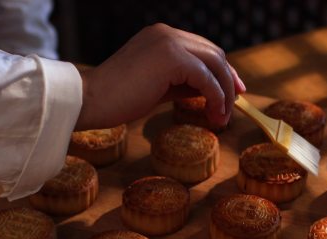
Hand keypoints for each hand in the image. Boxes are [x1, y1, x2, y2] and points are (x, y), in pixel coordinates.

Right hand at [75, 23, 245, 130]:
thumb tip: (209, 91)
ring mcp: (169, 42)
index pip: (202, 49)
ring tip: (222, 116)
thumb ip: (182, 84)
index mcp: (161, 36)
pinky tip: (214, 112)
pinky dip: (215, 96)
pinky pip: (205, 77)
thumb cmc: (118, 98)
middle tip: (234, 102)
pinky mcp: (171, 57)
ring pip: (214, 63)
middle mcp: (167, 33)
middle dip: (228, 79)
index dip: (221, 70)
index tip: (232, 90)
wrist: (91, 101)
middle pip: (213, 53)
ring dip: (224, 91)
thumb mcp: (157, 87)